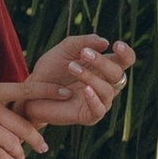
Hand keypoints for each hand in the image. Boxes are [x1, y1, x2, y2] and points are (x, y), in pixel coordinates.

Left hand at [20, 34, 135, 127]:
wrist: (32, 92)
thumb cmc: (51, 69)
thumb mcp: (65, 49)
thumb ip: (84, 42)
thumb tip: (105, 42)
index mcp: (104, 67)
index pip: (125, 60)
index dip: (125, 53)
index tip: (116, 45)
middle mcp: (106, 85)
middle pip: (118, 74)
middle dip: (102, 62)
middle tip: (83, 53)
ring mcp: (99, 101)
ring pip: (107, 90)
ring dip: (91, 77)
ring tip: (71, 67)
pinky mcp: (89, 116)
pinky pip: (99, 110)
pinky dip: (93, 99)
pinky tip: (85, 90)